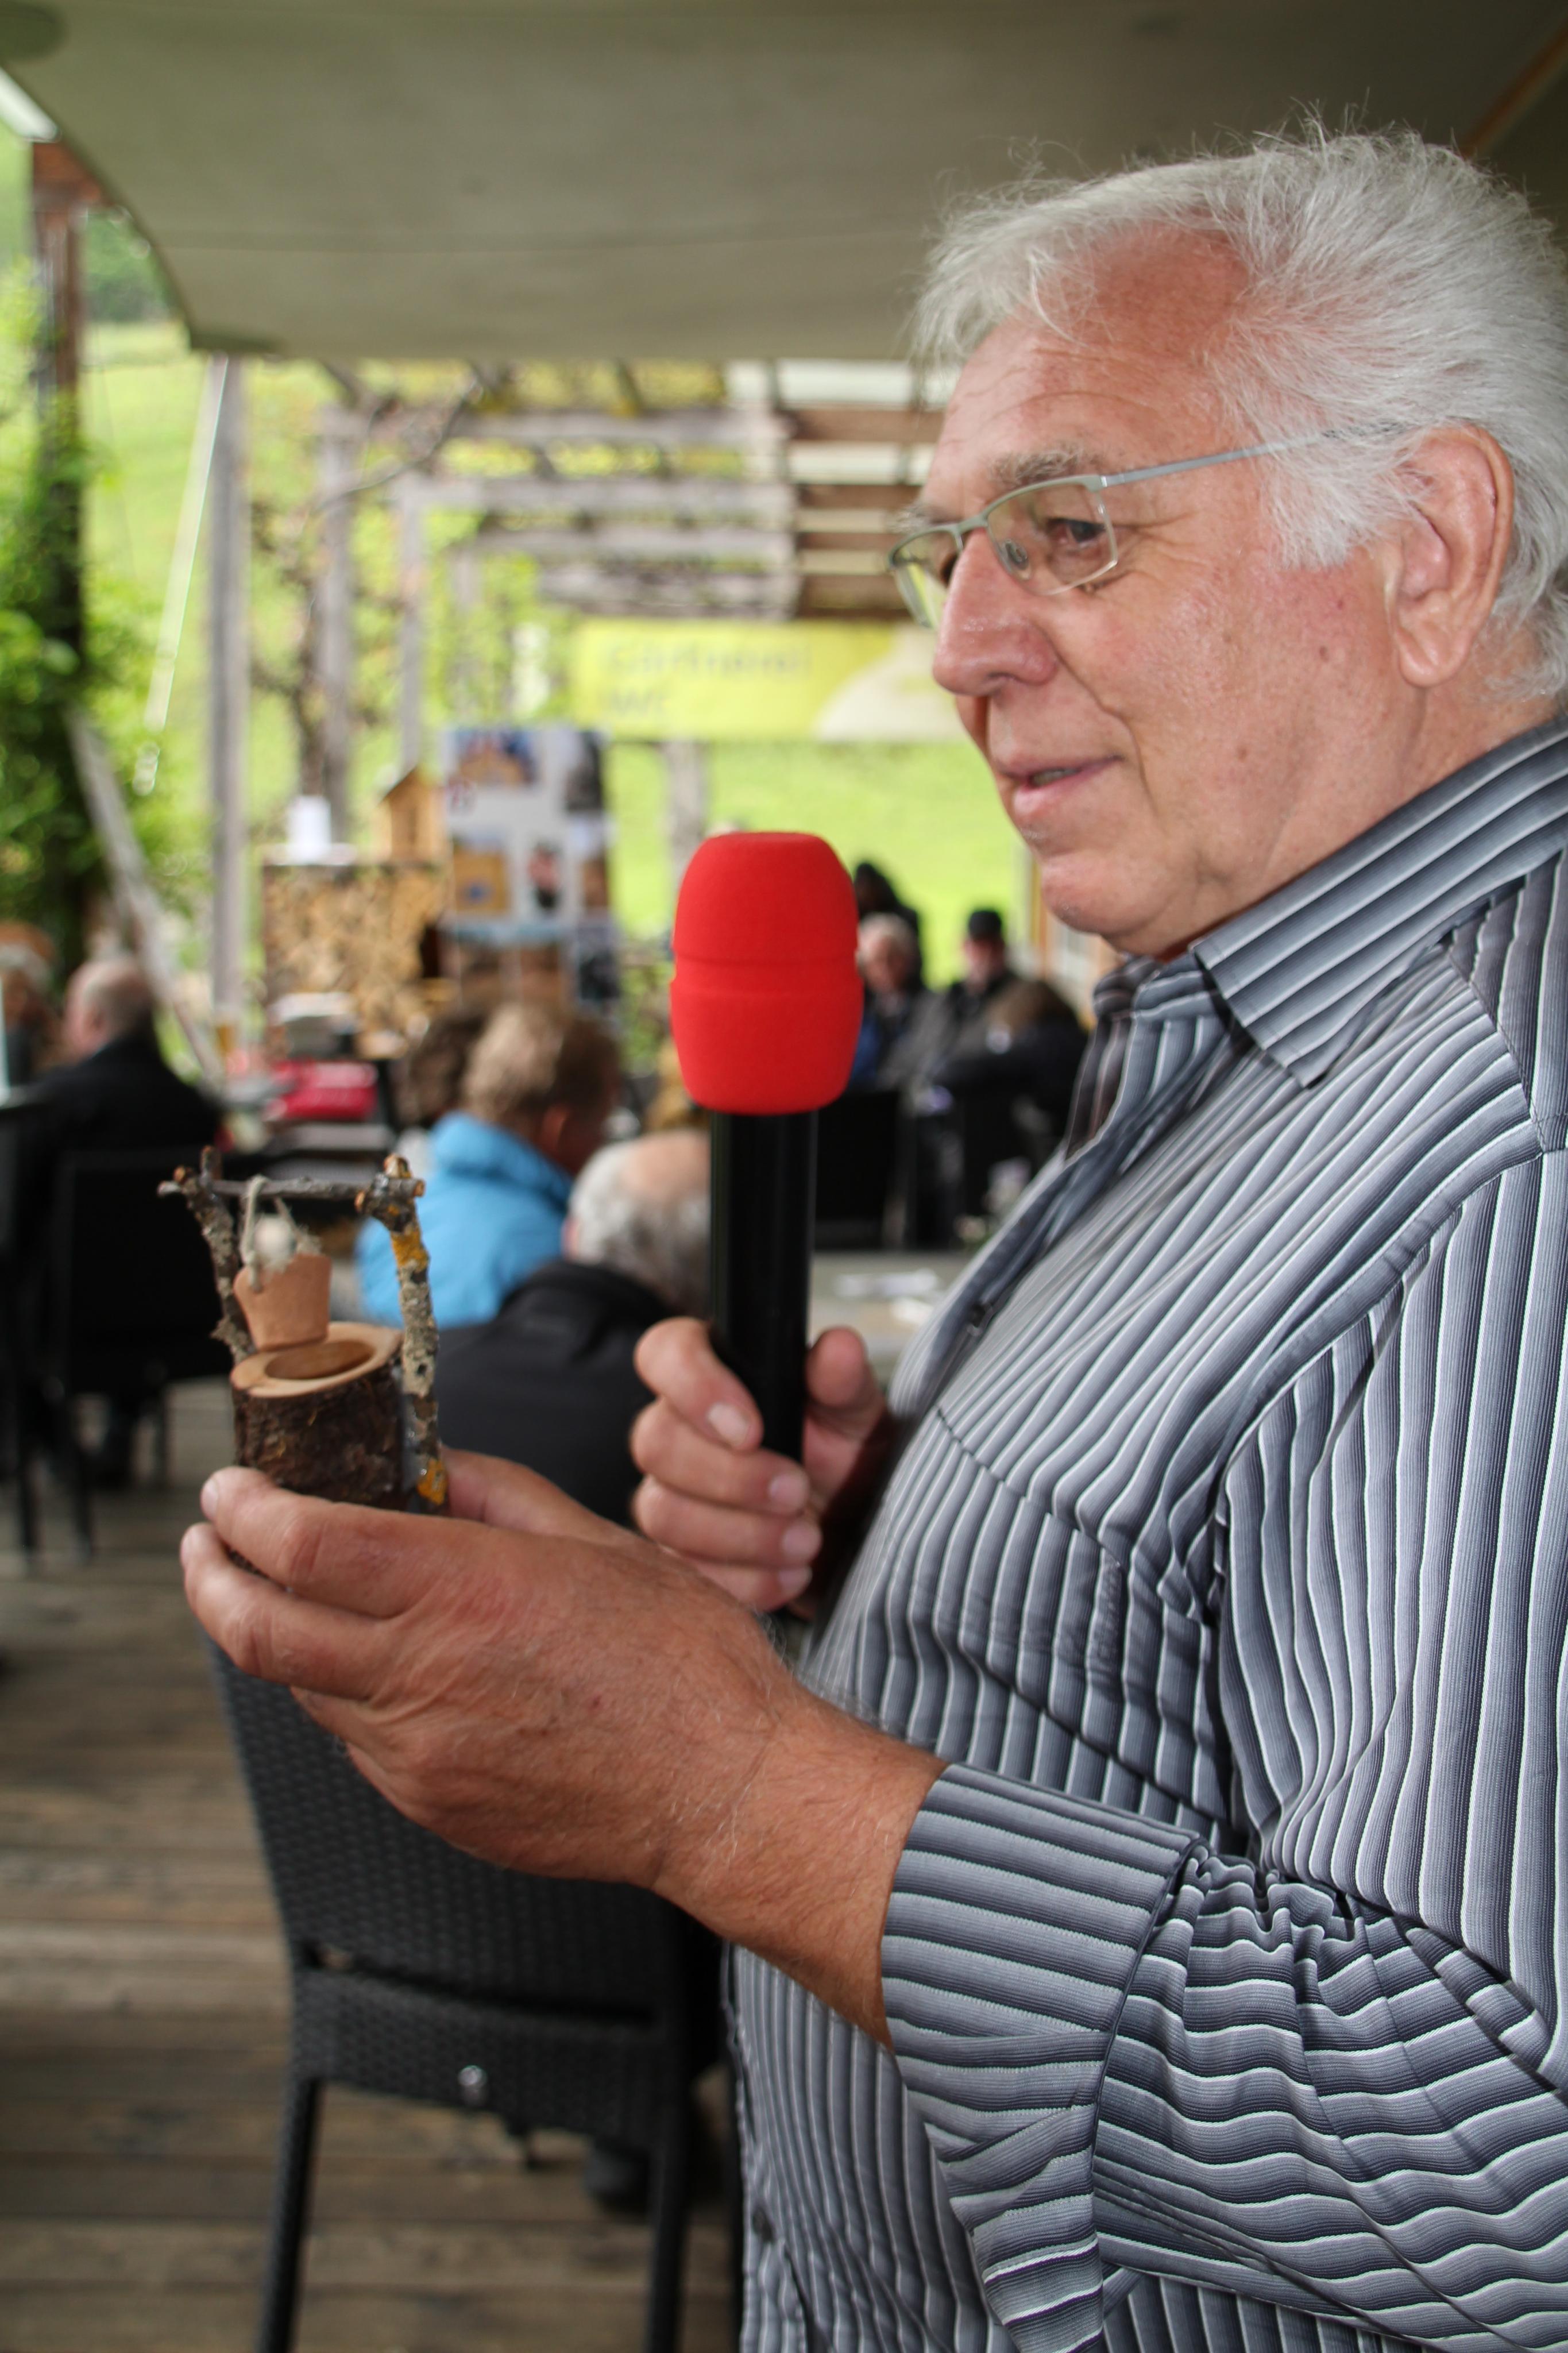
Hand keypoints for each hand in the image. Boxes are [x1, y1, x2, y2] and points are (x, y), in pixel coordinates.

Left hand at [182, 1450, 940, 2039]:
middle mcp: (423, 1677)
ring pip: (300, 1689)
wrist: (724, 1792)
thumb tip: (427, 1471)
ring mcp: (417, 1755)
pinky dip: (348, 1696)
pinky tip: (391, 1669)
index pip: (301, 1545)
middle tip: (207, 1546)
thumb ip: (494, 1497)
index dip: (244, 1512)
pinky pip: (356, 1742)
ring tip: (303, 1599)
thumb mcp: (596, 1541)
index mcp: (464, 1594)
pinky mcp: (431, 1805)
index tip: (232, 1490)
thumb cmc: (683, 1667)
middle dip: (210, 1577)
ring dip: (281, 1635)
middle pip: (256, 1629)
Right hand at [630, 1320, 893, 1611]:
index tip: (752, 1431)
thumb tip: (839, 1348)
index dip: (695, 1388)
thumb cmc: (846, 1456)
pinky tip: (793, 1574)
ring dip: (742, 1535)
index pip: (665, 1353)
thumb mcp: (857, 1414)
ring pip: (664, 1513)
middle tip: (797, 1493)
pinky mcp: (678, 1555)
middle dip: (731, 1478)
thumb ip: (844, 1380)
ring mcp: (669, 1494)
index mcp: (713, 1373)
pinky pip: (685, 1573)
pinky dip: (746, 1580)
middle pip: (655, 1443)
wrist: (855, 1532)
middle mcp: (676, 1429)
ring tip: (806, 1541)